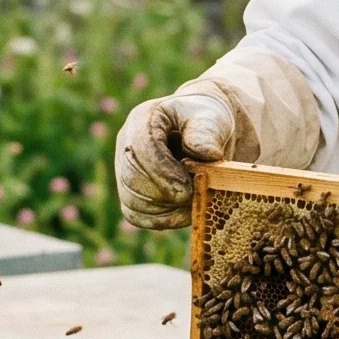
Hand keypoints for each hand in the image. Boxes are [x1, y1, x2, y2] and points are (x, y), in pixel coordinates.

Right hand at [114, 77, 250, 230]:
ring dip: (166, 209)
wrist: (209, 134)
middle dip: (166, 194)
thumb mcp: (214, 118)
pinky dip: (162, 219)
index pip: (141, 148)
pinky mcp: (132, 193)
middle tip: (196, 196)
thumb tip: (206, 154)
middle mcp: (126, 145)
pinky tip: (185, 212)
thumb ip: (208, 132)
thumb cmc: (210, 122)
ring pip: (132, 201)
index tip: (187, 190)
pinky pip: (136, 215)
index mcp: (143, 120)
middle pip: (132, 179)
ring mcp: (125, 170)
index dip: (162, 172)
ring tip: (195, 200)